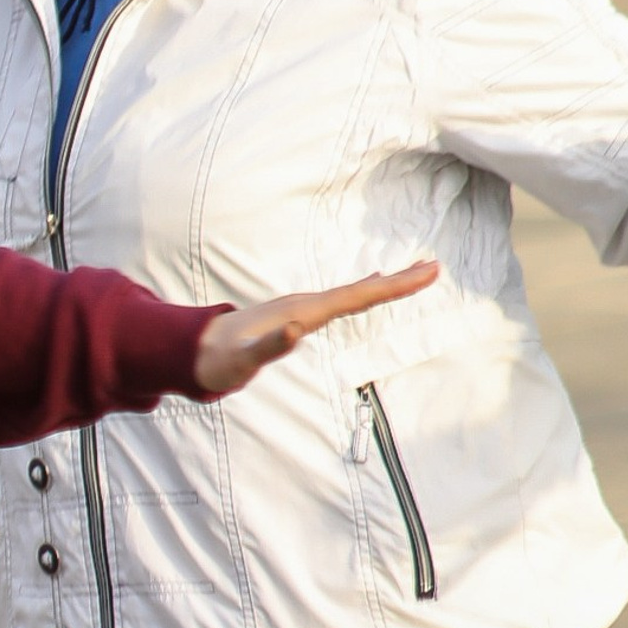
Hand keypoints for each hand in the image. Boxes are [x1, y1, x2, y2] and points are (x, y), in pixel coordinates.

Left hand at [192, 263, 435, 394]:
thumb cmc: (220, 360)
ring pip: (351, 293)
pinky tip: (370, 286)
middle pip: (359, 291)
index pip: (355, 298)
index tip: (424, 272)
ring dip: (383, 284)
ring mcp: (301, 310)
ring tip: (411, 274)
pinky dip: (360, 292)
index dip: (391, 286)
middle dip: (397, 281)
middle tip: (433, 267)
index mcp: (301, 313)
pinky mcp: (296, 316)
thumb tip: (296, 330)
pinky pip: (337, 301)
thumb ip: (268, 347)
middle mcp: (304, 306)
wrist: (194, 351)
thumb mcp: (243, 360)